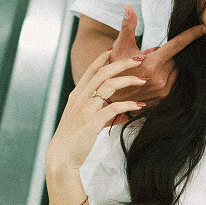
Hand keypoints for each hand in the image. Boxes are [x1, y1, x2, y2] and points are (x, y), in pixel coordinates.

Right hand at [46, 52, 146, 175]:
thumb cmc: (72, 139)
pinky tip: (140, 106)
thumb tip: (118, 110)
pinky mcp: (92, 122)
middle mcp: (80, 98)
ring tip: (143, 80)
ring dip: (128, 80)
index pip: (90, 70)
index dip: (103, 57)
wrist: (61, 157)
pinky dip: (129, 105)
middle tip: (138, 58)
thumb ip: (97, 110)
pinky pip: (114, 107)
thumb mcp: (81, 119)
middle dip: (121, 63)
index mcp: (77, 95)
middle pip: (102, 72)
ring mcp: (86, 109)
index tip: (114, 47)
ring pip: (109, 86)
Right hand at [110, 4, 205, 106]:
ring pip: (174, 69)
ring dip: (165, 66)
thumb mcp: (119, 46)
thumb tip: (128, 6)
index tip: (204, 28)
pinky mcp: (164, 98)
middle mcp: (161, 78)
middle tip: (146, 58)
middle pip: (174, 57)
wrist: (110, 98)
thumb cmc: (114, 69)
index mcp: (152, 64)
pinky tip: (149, 79)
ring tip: (146, 70)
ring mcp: (163, 90)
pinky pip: (172, 80)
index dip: (191, 35)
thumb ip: (128, 26)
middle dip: (163, 54)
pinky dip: (165, 76)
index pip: (177, 45)